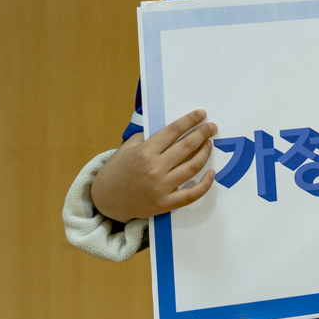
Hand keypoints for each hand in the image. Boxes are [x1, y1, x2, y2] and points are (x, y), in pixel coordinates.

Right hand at [90, 109, 218, 222]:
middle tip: (212, 127)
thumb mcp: (127, 148)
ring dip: (205, 153)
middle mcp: (155, 168)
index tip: (201, 114)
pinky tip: (212, 173)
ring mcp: (161, 187)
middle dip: (203, 133)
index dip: (190, 121)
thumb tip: (172, 128)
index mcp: (145, 152)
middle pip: (187, 146)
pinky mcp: (165, 204)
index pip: (173, 131)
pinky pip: (192, 194)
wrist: (105, 200)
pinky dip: (205, 184)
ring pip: (193, 166)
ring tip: (209, 144)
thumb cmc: (117, 170)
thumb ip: (148, 137)